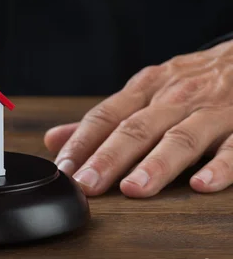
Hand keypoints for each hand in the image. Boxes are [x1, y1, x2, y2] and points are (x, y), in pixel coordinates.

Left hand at [44, 40, 232, 197]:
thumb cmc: (191, 81)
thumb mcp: (146, 90)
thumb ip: (103, 120)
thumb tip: (54, 140)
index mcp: (146, 90)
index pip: (106, 116)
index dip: (82, 142)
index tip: (63, 169)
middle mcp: (173, 98)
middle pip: (136, 128)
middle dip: (108, 157)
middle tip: (87, 184)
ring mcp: (210, 111)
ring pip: (180, 138)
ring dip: (155, 164)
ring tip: (133, 188)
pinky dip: (219, 166)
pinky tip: (201, 184)